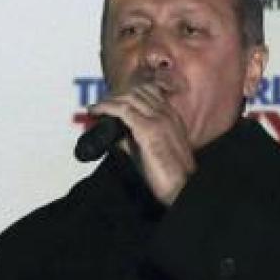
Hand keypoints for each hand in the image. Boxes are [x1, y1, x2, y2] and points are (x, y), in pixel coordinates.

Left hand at [90, 82, 196, 204]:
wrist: (183, 188)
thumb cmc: (171, 176)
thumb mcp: (154, 152)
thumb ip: (136, 141)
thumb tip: (117, 137)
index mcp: (173, 118)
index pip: (150, 92)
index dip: (128, 93)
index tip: (112, 100)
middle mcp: (168, 115)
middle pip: (139, 91)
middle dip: (117, 94)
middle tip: (101, 104)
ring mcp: (159, 120)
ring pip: (130, 97)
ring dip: (110, 99)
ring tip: (96, 107)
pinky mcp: (149, 129)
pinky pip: (123, 109)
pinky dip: (106, 107)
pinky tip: (95, 111)